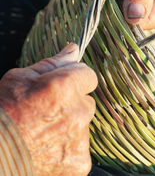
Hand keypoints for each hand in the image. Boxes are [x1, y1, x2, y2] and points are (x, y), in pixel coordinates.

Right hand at [0, 43, 97, 175]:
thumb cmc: (2, 112)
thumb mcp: (20, 78)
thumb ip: (53, 63)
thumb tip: (73, 49)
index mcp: (64, 87)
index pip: (89, 75)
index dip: (75, 79)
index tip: (64, 85)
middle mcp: (77, 113)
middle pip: (87, 101)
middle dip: (73, 103)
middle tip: (48, 111)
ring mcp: (80, 140)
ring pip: (83, 124)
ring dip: (70, 125)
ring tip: (44, 131)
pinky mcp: (79, 162)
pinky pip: (80, 147)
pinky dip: (67, 147)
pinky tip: (47, 147)